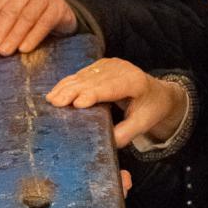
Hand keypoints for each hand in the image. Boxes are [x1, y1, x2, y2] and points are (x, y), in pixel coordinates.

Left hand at [0, 0, 76, 56]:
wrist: (61, 11)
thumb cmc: (32, 13)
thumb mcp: (12, 13)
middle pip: (10, 12)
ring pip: (26, 17)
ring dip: (14, 36)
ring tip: (5, 52)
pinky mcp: (57, 8)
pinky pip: (44, 23)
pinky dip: (33, 37)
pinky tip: (24, 49)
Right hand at [46, 59, 187, 147]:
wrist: (157, 93)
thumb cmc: (150, 108)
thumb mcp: (143, 123)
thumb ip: (126, 133)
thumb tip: (107, 142)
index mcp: (135, 81)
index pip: (110, 87)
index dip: (93, 94)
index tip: (77, 104)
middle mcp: (121, 69)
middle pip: (93, 80)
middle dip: (72, 91)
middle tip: (55, 103)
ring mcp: (109, 65)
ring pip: (84, 76)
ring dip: (65, 87)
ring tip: (51, 99)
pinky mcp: (100, 66)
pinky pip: (81, 74)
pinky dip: (67, 83)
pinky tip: (55, 92)